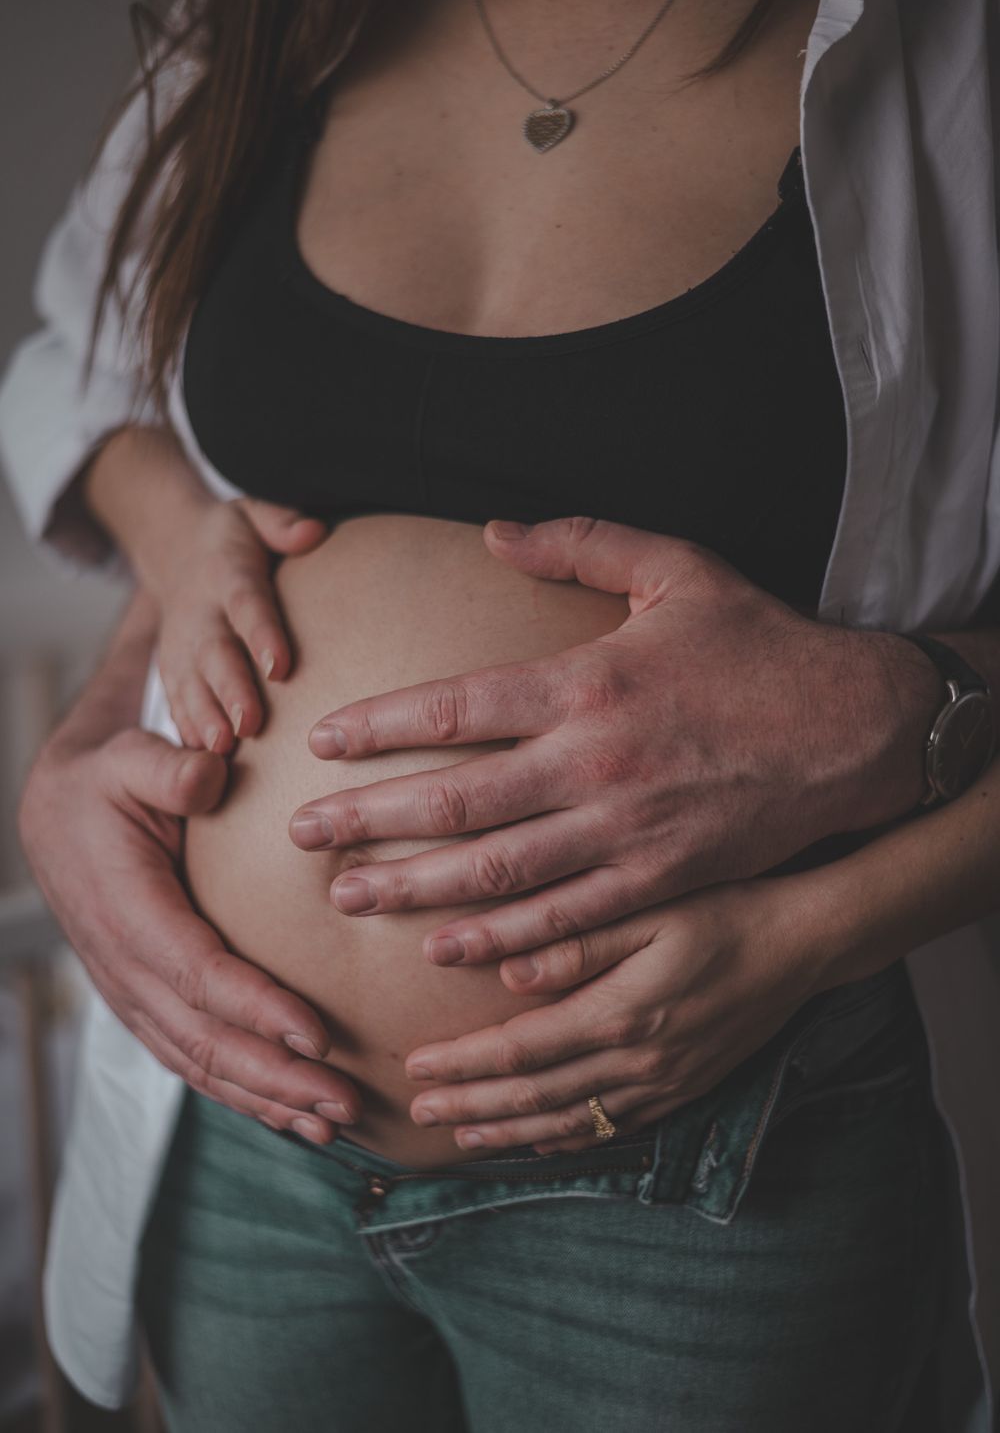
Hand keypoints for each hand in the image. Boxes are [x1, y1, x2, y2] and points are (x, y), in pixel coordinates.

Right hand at [18, 724, 359, 1141]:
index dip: (256, 1009)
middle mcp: (125, 967)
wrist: (57, 814)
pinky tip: (292, 1113)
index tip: (319, 1035)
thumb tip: (211, 776)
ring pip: (199, 1063)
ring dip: (265, 1099)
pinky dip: (242, 1092)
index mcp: (127, 911)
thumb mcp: (128, 757)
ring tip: (332, 1122)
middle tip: (345, 1101)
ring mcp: (131, 995)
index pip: (198, 974)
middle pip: (204, 1039)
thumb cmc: (105, 783)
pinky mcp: (145, 1004)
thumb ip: (168, 769)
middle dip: (277, 1078)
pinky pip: (192, 1060)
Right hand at [155, 497, 326, 751]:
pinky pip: (176, 702)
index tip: (281, 665)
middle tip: (250, 725)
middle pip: (215, 654)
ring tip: (221, 753)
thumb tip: (313, 533)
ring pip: (191, 685)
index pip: (247, 604)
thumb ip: (282, 524)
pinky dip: (186, 731)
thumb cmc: (235, 538)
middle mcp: (200, 614)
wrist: (175, 548)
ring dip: (204, 719)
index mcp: (227, 575)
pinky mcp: (172, 669)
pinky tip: (200, 763)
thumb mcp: (254, 515)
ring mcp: (181, 645)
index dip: (262, 634)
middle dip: (230, 691)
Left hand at [289, 516, 934, 961]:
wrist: (855, 729)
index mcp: (589, 682)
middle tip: (301, 836)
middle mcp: (596, 763)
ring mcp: (626, 831)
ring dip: (414, 888)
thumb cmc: (761, 644)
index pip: (457, 706)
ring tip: (345, 897)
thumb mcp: (679, 567)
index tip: (321, 742)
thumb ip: (581, 541)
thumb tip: (491, 532)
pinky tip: (445, 951)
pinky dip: (499, 940)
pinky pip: (564, 921)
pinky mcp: (658, 881)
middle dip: (369, 820)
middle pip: (458, 800)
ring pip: (498, 872)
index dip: (379, 726)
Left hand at [400, 873, 833, 1154]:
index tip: (414, 1066)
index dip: (463, 1063)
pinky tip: (538, 1138)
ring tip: (459, 1133)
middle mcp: (638, 1062)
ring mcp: (662, 1083)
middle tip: (416, 1112)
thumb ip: (577, 942)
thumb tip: (506, 969)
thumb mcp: (650, 908)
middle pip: (534, 1096)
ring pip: (569, 1121)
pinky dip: (566, 1137)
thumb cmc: (723, 908)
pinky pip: (612, 1127)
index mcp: (620, 1014)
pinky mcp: (682, 1088)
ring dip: (508, 1129)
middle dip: (470, 1105)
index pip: (520, 1050)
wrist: (802, 943)